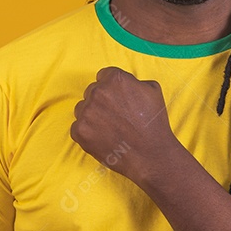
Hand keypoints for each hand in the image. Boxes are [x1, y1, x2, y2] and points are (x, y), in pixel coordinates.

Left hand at [70, 66, 180, 183]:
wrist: (150, 154)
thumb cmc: (153, 124)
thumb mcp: (153, 91)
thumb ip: (134, 81)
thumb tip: (125, 83)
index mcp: (116, 78)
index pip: (104, 76)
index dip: (112, 88)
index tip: (117, 99)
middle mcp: (98, 92)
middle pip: (92, 91)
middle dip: (101, 102)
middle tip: (116, 116)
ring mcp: (87, 112)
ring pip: (82, 108)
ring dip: (92, 116)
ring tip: (110, 128)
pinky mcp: (79, 131)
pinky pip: (77, 127)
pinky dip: (87, 133)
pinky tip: (103, 138)